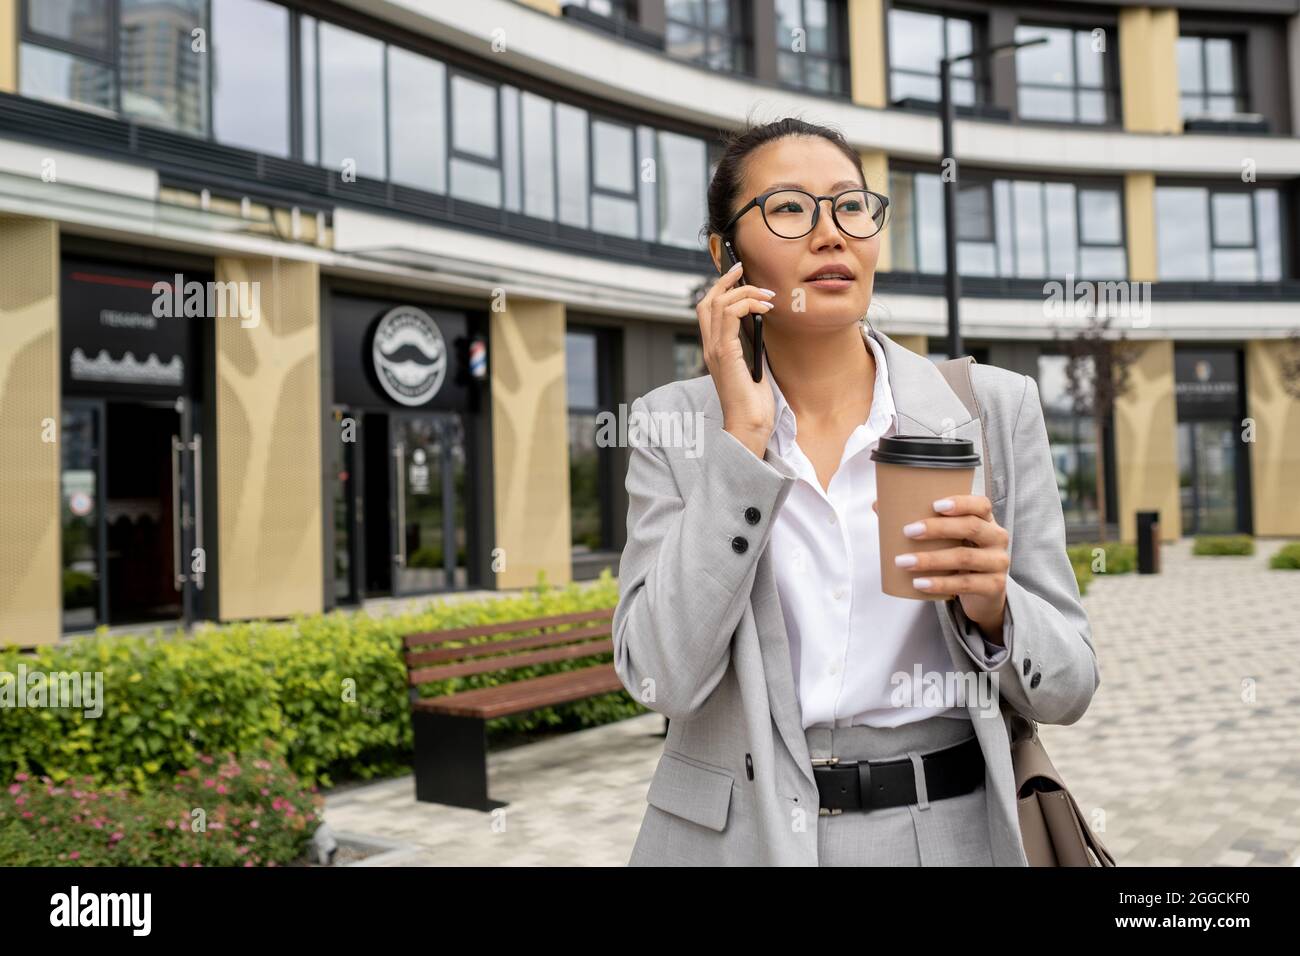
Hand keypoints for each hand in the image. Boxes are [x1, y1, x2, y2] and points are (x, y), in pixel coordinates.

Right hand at [699, 259, 775, 451]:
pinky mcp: (725, 354)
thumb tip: (761, 322)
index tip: (739, 274)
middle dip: (725, 280)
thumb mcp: (754, 367)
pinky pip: (729, 315)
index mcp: (715, 350)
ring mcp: (714, 350)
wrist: (749, 426)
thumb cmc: (753, 404)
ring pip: (718, 303)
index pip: (708, 310)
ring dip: (744, 292)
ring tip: (766, 295)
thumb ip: (752, 345)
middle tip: (744, 269)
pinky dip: (746, 304)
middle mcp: (710, 347)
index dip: (720, 287)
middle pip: (707, 301)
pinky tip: (764, 308)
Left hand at [873, 495, 1008, 641]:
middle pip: (971, 527)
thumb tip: (878, 505)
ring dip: (931, 559)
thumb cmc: (959, 555)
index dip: (961, 502)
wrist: (983, 594)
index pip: (981, 504)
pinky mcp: (994, 586)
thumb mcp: (947, 538)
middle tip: (908, 531)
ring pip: (964, 557)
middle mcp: (997, 538)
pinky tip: (919, 583)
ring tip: (903, 562)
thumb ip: (919, 521)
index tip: (934, 504)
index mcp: (986, 520)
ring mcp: (997, 563)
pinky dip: (940, 584)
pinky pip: (965, 584)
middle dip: (937, 528)